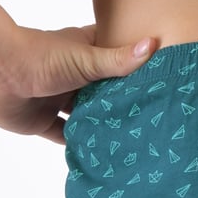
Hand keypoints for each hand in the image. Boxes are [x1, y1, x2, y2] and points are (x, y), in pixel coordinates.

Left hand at [0, 9, 156, 143]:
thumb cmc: (39, 56)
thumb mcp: (86, 59)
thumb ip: (118, 59)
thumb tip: (153, 45)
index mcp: (84, 54)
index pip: (115, 57)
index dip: (135, 67)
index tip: (159, 79)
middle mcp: (73, 77)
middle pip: (104, 91)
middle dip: (122, 103)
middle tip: (150, 116)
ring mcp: (58, 99)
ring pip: (87, 114)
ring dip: (103, 125)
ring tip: (131, 138)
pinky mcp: (44, 121)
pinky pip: (66, 135)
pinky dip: (80, 144)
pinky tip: (101, 152)